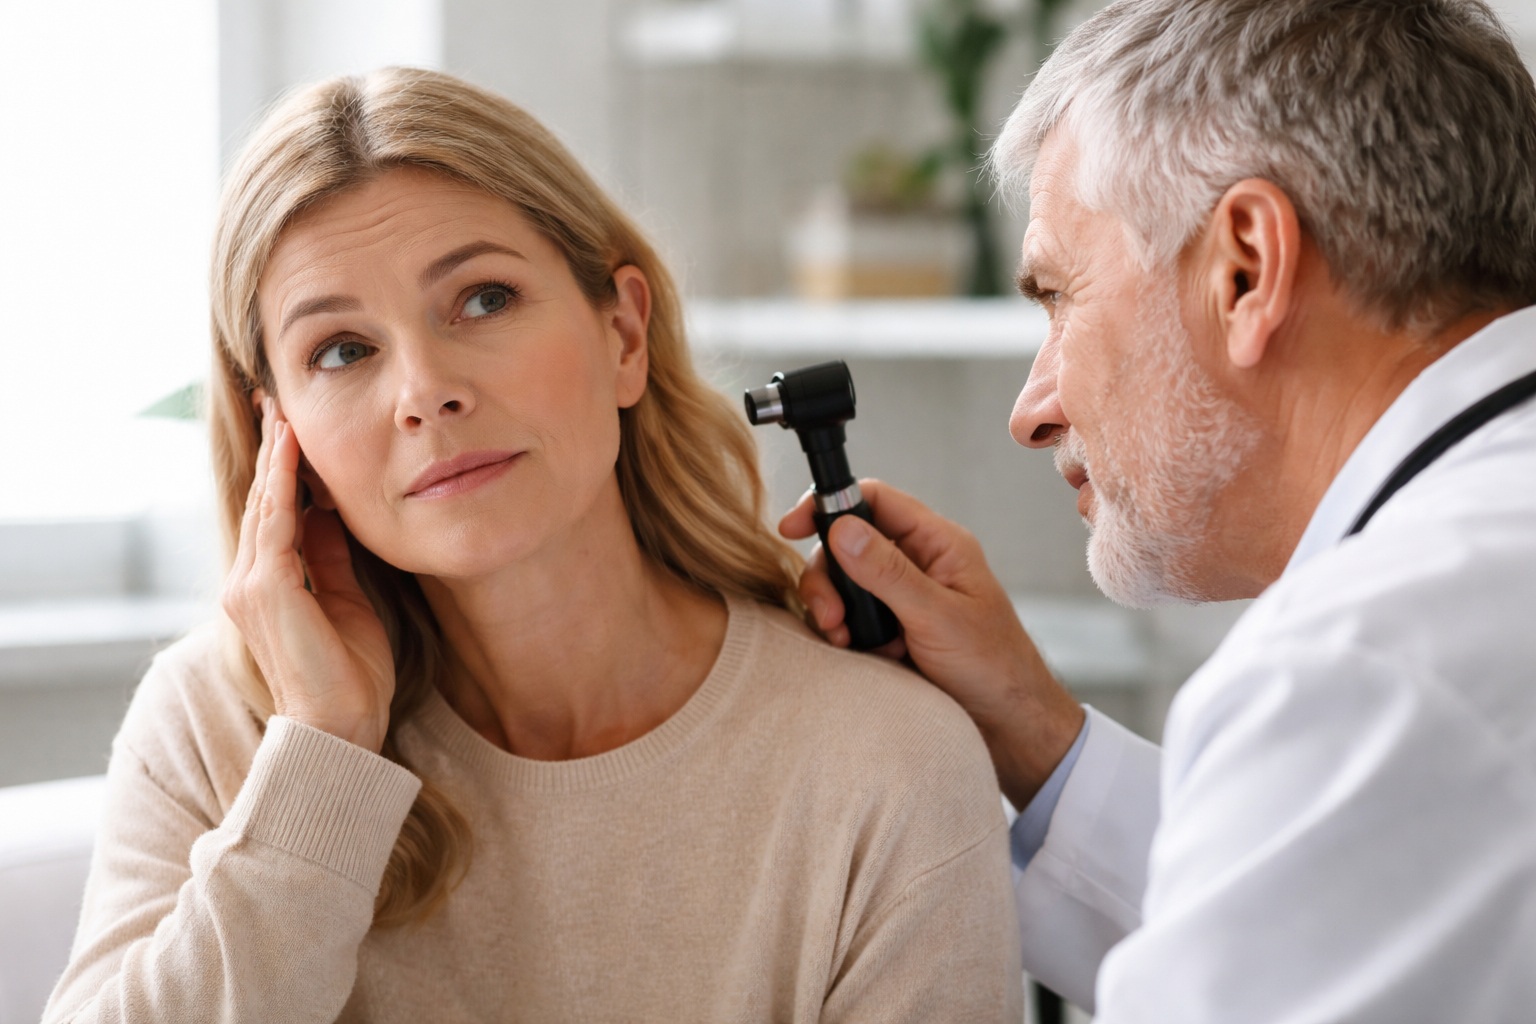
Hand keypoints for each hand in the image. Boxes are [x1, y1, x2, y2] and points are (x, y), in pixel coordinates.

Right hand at [222, 395, 394, 752]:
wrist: (340, 728)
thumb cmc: (349, 676)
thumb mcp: (347, 601)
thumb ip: (331, 558)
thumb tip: (332, 514)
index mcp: (267, 585)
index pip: (274, 514)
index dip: (283, 470)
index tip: (293, 428)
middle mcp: (248, 581)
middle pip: (262, 500)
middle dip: (272, 450)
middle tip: (279, 401)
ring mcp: (250, 585)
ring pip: (264, 504)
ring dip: (276, 455)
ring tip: (284, 411)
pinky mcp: (265, 589)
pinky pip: (275, 522)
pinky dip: (284, 482)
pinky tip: (292, 449)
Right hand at [780, 480, 1084, 805]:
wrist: (1009, 726)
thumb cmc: (993, 666)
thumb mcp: (938, 616)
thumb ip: (888, 572)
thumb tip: (842, 528)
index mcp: (937, 543)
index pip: (875, 499)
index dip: (830, 505)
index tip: (792, 527)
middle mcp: (917, 563)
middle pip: (849, 543)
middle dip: (828, 577)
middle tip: (830, 616)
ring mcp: (903, 596)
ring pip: (845, 583)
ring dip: (833, 610)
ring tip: (842, 642)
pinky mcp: (892, 629)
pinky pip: (851, 617)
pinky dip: (843, 634)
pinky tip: (855, 655)